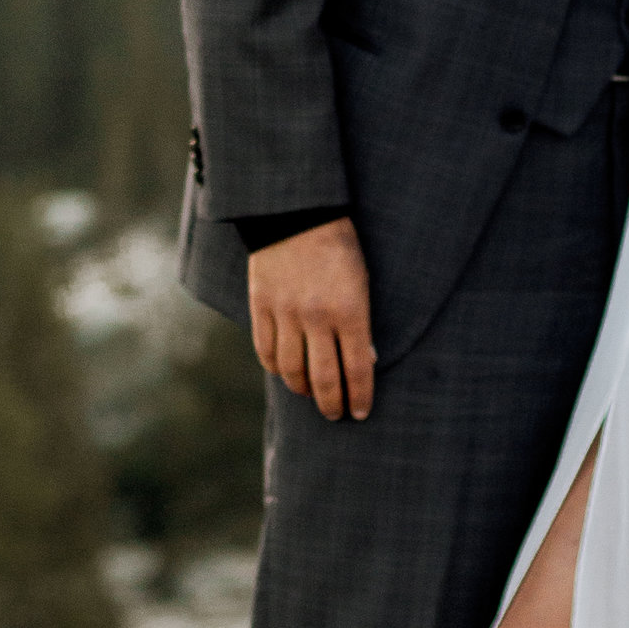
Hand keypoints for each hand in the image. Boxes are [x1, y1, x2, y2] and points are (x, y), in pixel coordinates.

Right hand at [248, 217, 374, 423]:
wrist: (295, 212)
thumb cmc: (339, 246)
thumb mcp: (362, 281)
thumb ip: (362, 323)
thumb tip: (367, 360)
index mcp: (350, 310)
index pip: (358, 368)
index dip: (360, 396)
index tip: (361, 412)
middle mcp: (317, 317)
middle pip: (324, 378)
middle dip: (332, 404)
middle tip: (336, 415)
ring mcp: (285, 314)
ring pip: (292, 371)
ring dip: (303, 390)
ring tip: (311, 395)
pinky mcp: (261, 307)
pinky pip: (266, 351)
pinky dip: (276, 369)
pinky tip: (285, 374)